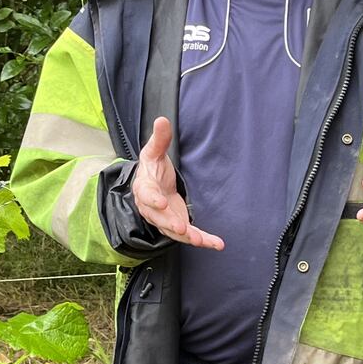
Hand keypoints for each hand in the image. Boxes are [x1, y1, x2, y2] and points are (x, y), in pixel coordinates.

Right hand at [132, 117, 223, 249]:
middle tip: (182, 227)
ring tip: (202, 240)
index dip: (153, 200)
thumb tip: (162, 119)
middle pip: (159, 218)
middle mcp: (153, 209)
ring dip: (188, 236)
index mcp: (145, 189)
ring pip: (174, 231)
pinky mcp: (177, 225)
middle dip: (170, 223)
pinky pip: (190, 235)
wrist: (151, 185)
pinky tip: (217, 244)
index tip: (162, 202)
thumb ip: (159, 139)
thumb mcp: (153, 152)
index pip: (147, 195)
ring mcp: (165, 220)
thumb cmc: (151, 169)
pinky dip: (204, 240)